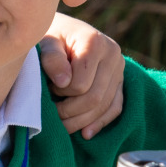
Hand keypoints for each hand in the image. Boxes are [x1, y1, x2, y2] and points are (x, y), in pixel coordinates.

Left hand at [39, 15, 124, 138]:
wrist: (61, 33)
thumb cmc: (49, 37)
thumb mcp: (45, 43)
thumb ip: (51, 58)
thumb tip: (63, 82)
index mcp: (95, 42)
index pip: (81, 83)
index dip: (61, 92)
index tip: (48, 88)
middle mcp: (113, 54)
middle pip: (94, 97)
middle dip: (70, 111)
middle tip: (51, 111)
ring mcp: (119, 69)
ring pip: (104, 106)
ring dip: (81, 121)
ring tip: (61, 125)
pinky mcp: (120, 82)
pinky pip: (115, 108)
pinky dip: (100, 122)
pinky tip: (85, 133)